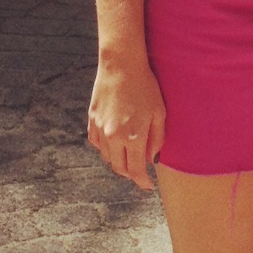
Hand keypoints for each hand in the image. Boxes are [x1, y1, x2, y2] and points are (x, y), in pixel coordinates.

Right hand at [88, 57, 166, 189]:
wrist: (121, 65)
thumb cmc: (145, 87)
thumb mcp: (159, 113)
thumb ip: (156, 139)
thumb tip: (151, 159)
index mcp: (133, 137)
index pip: (135, 170)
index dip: (142, 182)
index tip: (147, 186)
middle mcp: (114, 136)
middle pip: (119, 168)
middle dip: (130, 174)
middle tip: (139, 173)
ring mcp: (100, 128)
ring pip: (107, 156)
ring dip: (118, 161)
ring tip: (128, 157)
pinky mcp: (92, 119)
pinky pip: (96, 143)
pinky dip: (105, 148)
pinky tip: (114, 143)